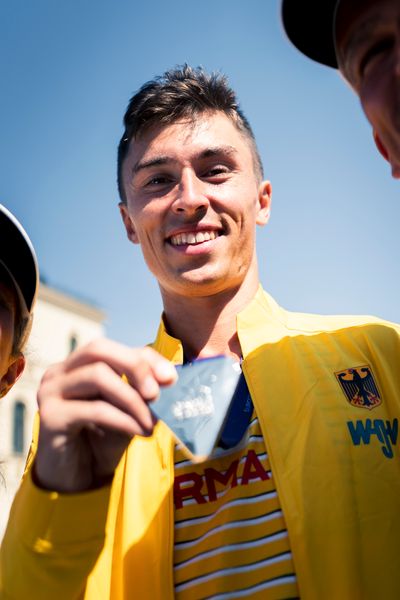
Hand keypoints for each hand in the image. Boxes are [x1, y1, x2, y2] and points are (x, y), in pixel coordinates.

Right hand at [33, 339, 176, 492]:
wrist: (79, 481)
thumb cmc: (102, 441)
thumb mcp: (128, 409)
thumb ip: (142, 389)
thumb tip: (169, 376)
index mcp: (77, 365)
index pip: (113, 348)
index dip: (145, 359)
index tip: (171, 378)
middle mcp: (59, 372)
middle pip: (98, 349)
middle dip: (134, 367)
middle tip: (156, 393)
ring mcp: (50, 392)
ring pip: (97, 376)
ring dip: (132, 399)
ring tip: (152, 421)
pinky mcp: (50, 417)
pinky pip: (95, 409)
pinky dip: (124, 419)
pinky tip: (141, 432)